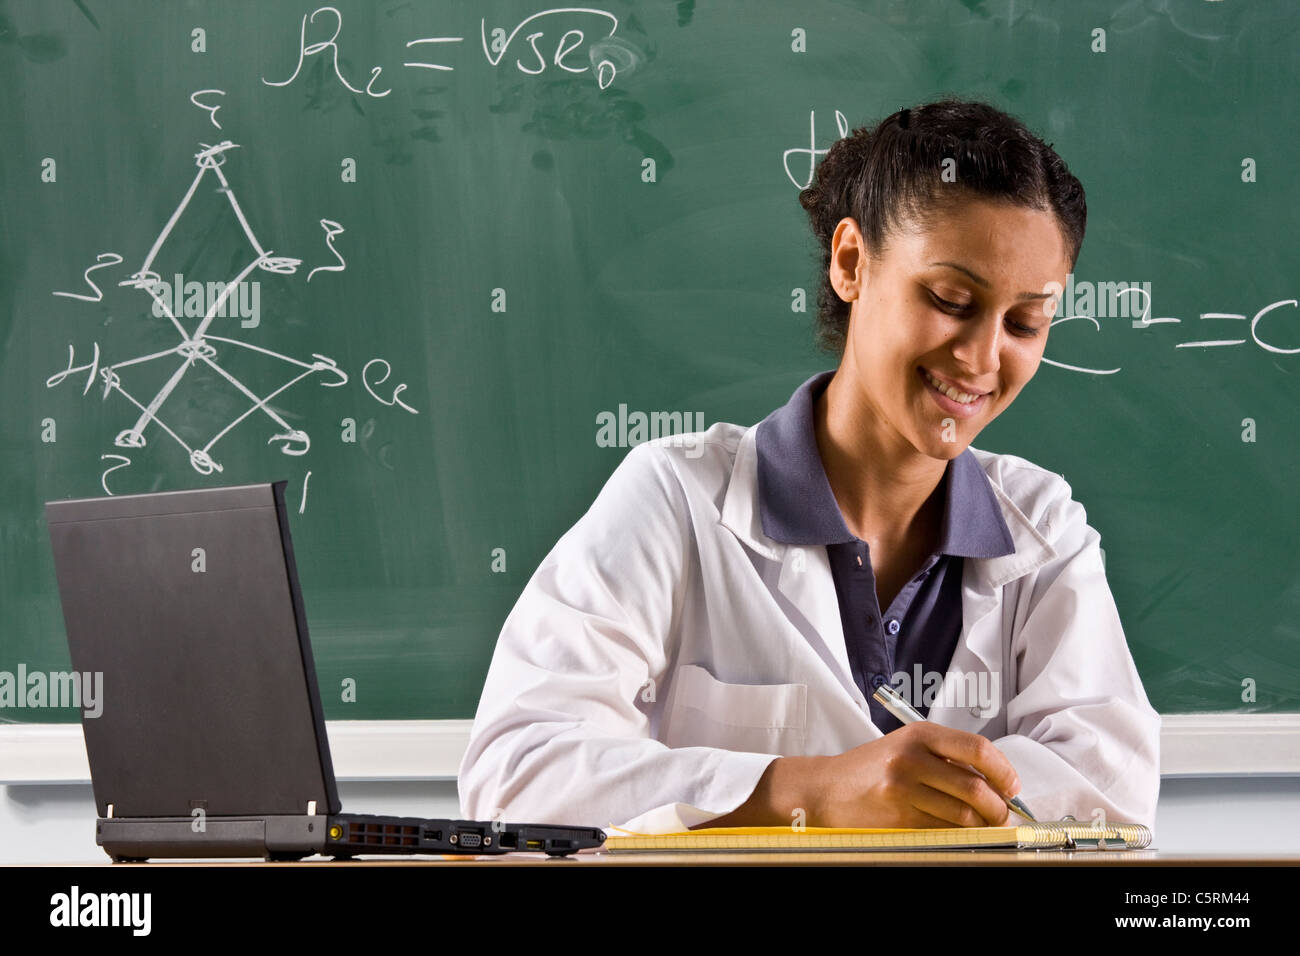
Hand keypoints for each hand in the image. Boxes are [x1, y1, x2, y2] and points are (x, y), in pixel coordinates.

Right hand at [811, 722, 1020, 827]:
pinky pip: (943, 831)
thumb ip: (947, 758)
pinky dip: (958, 836)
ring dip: (981, 826)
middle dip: (998, 808)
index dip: (1003, 771)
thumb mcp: (906, 747)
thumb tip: (996, 783)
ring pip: (963, 815)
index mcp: (919, 734)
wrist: (825, 789)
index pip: (977, 748)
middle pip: (975, 787)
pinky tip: (957, 833)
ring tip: (983, 827)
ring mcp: (903, 789)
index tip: (1012, 786)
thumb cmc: (871, 769)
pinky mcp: (898, 818)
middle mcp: (911, 757)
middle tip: (1003, 816)